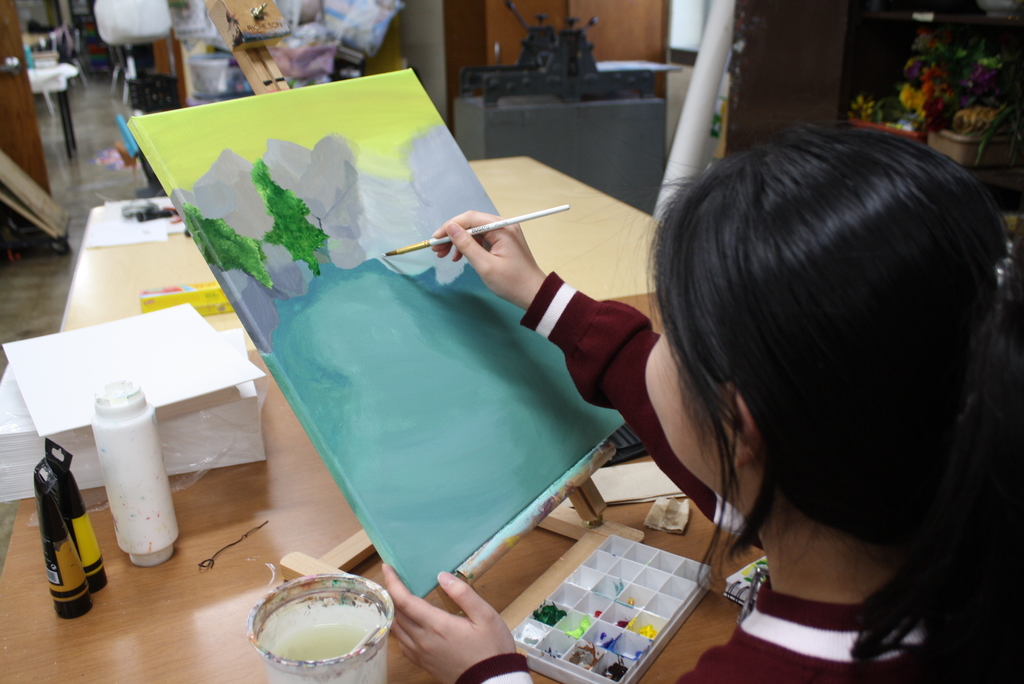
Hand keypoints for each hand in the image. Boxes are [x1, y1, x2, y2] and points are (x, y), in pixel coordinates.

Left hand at [382, 564, 516, 683]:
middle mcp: (423, 640)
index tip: (387, 567)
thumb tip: (442, 576)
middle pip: (397, 613)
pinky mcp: (423, 663)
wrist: (492, 681)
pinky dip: (398, 629)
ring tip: (397, 597)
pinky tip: (405, 623)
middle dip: (391, 593)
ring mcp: (421, 653)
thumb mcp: (485, 616)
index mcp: (437, 625)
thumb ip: (463, 594)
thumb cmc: (492, 648)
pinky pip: (402, 643)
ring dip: (393, 611)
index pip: (405, 601)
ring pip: (396, 629)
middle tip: (393, 578)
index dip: (393, 583)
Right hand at [432, 211, 546, 309]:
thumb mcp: (485, 265)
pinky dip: (469, 247)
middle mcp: (503, 225)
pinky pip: (481, 239)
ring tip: (445, 256)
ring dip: (458, 242)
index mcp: (502, 227)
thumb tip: (450, 228)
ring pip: (474, 232)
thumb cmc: (512, 282)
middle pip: (471, 223)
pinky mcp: (502, 242)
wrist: (533, 293)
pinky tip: (459, 257)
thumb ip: (466, 245)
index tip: (435, 239)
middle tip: (438, 250)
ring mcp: (503, 233)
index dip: (450, 226)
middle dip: (452, 235)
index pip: (470, 218)